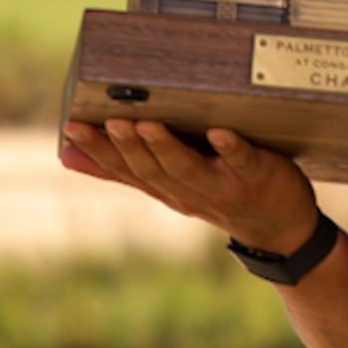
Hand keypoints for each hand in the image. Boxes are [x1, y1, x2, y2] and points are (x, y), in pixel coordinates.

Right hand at [60, 119, 319, 253]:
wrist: (279, 227)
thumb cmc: (218, 193)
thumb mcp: (168, 185)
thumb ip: (123, 171)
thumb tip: (67, 156)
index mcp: (165, 189)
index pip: (124, 171)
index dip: (98, 151)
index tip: (72, 127)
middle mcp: (189, 191)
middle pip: (152, 170)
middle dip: (128, 146)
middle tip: (110, 120)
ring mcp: (223, 186)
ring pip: (187, 168)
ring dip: (166, 147)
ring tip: (147, 124)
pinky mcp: (256, 175)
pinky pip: (241, 160)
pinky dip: (229, 147)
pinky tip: (220, 133)